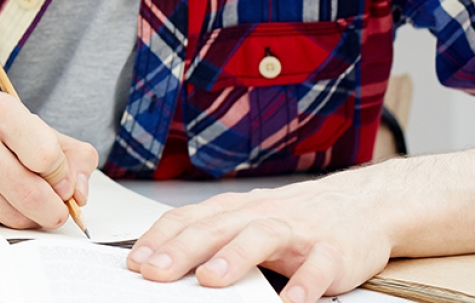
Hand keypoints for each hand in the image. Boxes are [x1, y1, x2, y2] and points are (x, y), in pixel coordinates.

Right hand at [0, 92, 97, 229]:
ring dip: (23, 218)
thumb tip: (80, 194)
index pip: (47, 155)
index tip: (57, 181)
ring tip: (10, 198)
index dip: (62, 177)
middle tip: (49, 208)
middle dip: (51, 209)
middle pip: (32, 193)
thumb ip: (68, 154)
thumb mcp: (23, 130)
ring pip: (13, 216)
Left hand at [127, 172, 393, 302]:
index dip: (160, 239)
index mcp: (235, 210)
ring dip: (235, 258)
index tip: (135, 262)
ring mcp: (299, 232)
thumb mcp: (247, 220)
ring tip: (212, 280)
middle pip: (216, 228)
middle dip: (183, 250)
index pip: (189, 219)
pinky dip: (307, 283)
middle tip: (155, 272)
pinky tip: (293, 301)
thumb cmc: (294, 218)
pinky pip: (320, 266)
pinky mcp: (336, 251)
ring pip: (262, 237)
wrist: (363, 204)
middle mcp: (261, 215)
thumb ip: (212, 237)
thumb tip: (161, 264)